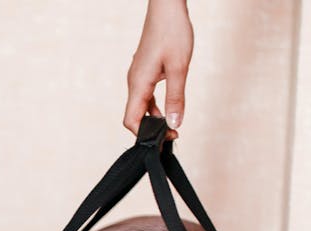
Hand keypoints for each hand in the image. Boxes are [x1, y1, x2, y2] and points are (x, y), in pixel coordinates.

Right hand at [124, 0, 193, 139]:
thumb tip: (174, 124)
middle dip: (150, 130)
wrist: (166, 8)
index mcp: (138, 83)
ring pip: (140, 106)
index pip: (131, 120)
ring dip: (154, 118)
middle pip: (134, 116)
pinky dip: (155, 106)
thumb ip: (176, 98)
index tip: (166, 137)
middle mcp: (133, 81)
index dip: (144, 135)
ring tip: (172, 124)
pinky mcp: (143, 71)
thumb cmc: (172, 32)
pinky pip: (145, 95)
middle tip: (173, 134)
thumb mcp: (179, 68)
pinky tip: (168, 107)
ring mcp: (137, 76)